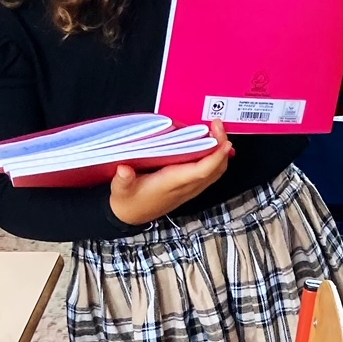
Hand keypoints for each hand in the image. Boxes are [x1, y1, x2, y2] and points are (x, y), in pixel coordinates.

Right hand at [109, 122, 232, 226]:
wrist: (130, 216)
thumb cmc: (127, 201)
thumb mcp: (120, 190)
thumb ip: (122, 180)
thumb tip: (123, 169)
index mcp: (171, 184)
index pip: (201, 171)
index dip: (215, 157)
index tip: (222, 141)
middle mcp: (186, 187)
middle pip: (215, 169)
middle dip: (222, 147)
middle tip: (217, 125)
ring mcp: (191, 188)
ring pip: (216, 171)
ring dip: (220, 152)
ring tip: (215, 130)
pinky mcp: (191, 187)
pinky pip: (210, 173)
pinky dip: (215, 158)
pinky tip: (210, 143)